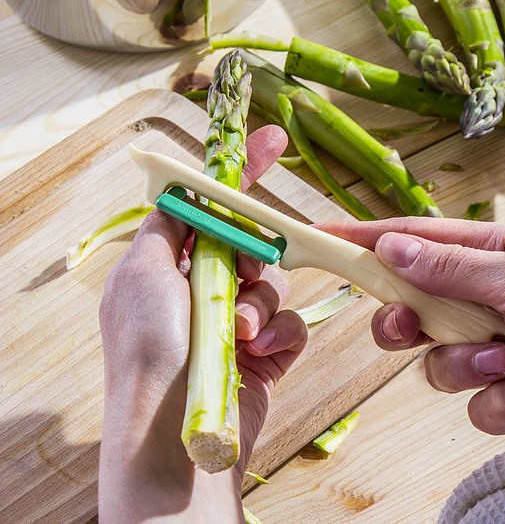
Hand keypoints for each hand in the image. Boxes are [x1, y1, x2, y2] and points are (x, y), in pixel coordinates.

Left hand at [99, 125, 307, 522]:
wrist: (174, 436)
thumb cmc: (150, 350)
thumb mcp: (143, 272)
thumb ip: (166, 225)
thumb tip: (182, 194)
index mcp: (167, 268)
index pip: (207, 207)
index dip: (239, 173)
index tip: (273, 140)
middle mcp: (200, 291)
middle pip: (249, 244)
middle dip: (253, 255)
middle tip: (242, 272)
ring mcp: (233, 323)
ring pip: (273, 284)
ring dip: (260, 304)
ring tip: (240, 332)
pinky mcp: (263, 353)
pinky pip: (290, 323)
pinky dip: (279, 334)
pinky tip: (260, 352)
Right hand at [321, 218, 504, 438]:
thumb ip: (446, 268)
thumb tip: (387, 248)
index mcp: (484, 257)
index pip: (410, 242)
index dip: (363, 239)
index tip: (321, 236)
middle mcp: (479, 300)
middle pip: (408, 310)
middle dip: (404, 324)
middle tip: (410, 326)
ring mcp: (489, 348)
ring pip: (435, 363)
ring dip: (467, 365)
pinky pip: (473, 403)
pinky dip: (502, 400)